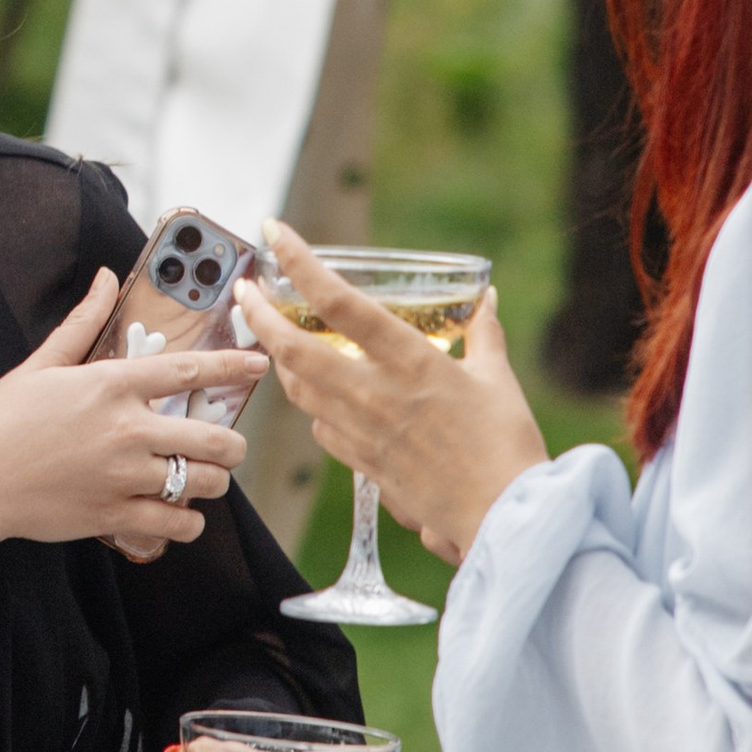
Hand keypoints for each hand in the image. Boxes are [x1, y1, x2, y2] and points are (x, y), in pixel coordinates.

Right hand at [0, 267, 265, 566]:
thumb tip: (106, 278)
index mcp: (111, 386)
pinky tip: (180, 514)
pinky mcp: (115, 515)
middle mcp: (126, 430)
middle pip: (214, 438)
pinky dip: (187, 522)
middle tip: (227, 447)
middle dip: (232, 446)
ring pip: (203, 483)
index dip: (232, 365)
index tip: (258, 365)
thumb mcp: (40, 364)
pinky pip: (177, 523)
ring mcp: (124, 476)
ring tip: (203, 480)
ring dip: (212, 483)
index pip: (189, 369)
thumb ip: (82, 323)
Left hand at [238, 225, 547, 565]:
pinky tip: (318, 392)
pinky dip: (310, 403)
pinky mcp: (360, 462)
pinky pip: (320, 426)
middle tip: (244, 292)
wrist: (503, 517)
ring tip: (274, 334)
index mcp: (410, 360)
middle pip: (292, 348)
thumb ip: (483, 332)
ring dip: (278, 357)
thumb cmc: (507, 445)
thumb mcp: (496, 378)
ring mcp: (361, 431)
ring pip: (297, 388)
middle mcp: (374, 392)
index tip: (275, 233)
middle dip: (258, 315)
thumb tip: (486, 297)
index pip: (338, 301)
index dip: (299, 262)